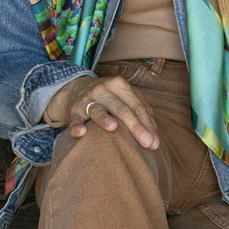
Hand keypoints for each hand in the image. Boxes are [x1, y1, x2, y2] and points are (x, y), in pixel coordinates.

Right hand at [43, 75, 158, 149]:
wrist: (75, 89)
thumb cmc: (107, 97)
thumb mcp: (123, 96)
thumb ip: (139, 110)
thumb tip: (154, 133)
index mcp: (120, 85)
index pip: (137, 107)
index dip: (147, 124)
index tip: (155, 142)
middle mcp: (104, 90)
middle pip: (122, 109)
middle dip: (136, 126)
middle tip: (147, 143)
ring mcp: (87, 99)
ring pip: (98, 110)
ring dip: (105, 119)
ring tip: (114, 127)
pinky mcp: (73, 110)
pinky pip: (75, 120)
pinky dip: (77, 126)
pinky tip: (81, 132)